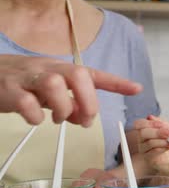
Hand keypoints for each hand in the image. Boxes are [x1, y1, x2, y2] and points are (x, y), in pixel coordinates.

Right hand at [0, 55, 141, 126]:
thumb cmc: (22, 82)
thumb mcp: (51, 88)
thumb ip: (70, 101)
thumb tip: (86, 118)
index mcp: (60, 68)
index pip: (92, 73)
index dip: (116, 81)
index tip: (136, 88)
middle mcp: (47, 68)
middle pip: (77, 74)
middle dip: (88, 100)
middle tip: (85, 118)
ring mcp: (27, 77)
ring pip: (54, 84)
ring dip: (63, 107)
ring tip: (58, 118)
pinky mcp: (8, 90)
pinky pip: (27, 102)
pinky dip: (36, 116)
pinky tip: (36, 119)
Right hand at [134, 115, 168, 178]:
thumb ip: (163, 123)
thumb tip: (150, 117)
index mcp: (147, 130)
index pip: (139, 124)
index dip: (149, 123)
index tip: (161, 124)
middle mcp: (143, 140)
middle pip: (142, 133)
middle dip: (157, 132)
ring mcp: (145, 150)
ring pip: (149, 143)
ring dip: (163, 141)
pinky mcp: (150, 159)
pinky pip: (154, 152)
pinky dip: (164, 148)